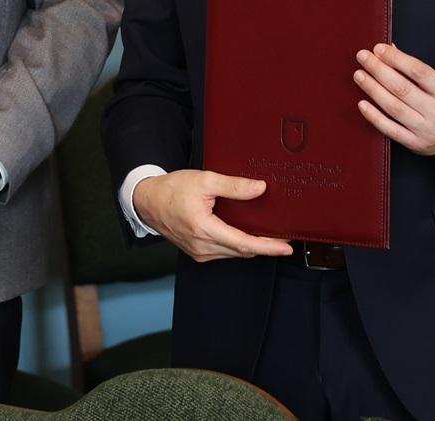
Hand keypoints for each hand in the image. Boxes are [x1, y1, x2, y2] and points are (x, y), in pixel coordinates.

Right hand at [131, 170, 293, 262]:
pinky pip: (224, 253)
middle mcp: (202, 246)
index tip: (286, 247)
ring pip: (233, 254)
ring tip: (270, 238)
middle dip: (265, 247)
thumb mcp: (205, 181)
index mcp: (204, 229)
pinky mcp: (197, 253)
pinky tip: (247, 237)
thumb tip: (260, 188)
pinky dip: (238, 246)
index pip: (244, 243)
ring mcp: (199, 252)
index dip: (268, 246)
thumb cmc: (173, 189)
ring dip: (252, 247)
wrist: (148, 201)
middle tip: (285, 239)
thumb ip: (234, 186)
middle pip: (242, 251)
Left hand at [354, 43, 434, 157]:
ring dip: (373, 90)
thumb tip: (390, 50)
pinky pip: (390, 129)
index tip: (379, 49)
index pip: (418, 71)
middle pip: (402, 88)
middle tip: (363, 57)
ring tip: (359, 75)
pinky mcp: (414, 143)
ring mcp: (425, 129)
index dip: (396, 59)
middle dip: (379, 70)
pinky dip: (374, 116)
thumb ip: (416, 69)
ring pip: (394, 108)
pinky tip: (362, 104)